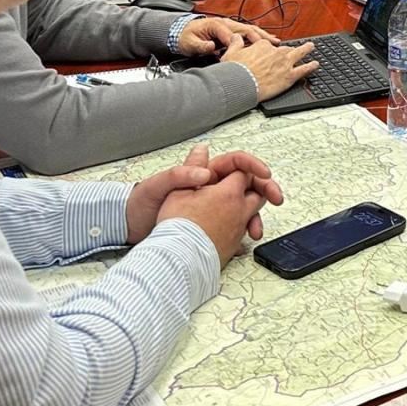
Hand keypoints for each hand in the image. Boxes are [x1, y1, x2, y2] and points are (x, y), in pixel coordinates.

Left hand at [126, 144, 284, 246]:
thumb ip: (181, 175)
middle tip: (276, 199)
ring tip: (255, 230)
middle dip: (265, 190)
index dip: (254, 166)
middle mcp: (210, 188)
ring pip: (244, 207)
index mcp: (203, 173)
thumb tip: (205, 172)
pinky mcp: (210, 225)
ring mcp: (212, 207)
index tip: (266, 174)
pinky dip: (243, 232)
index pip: (236, 163)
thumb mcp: (158, 186)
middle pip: (248, 184)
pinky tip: (243, 241)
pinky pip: (234, 226)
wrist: (130, 228)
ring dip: (255, 216)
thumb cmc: (141, 203)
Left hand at [176, 17, 278, 55]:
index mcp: (216, 25)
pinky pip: (246, 32)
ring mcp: (229, 26)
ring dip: (262, 35)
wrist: (181, 32)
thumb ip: (200, 45)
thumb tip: (211, 46)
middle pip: (246, 29)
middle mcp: (225, 24)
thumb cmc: (186, 37)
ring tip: (275, 42)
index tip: (251, 52)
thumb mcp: (189, 43)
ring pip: (249, 29)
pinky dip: (258, 36)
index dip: (241, 43)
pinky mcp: (231, 31)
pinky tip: (266, 41)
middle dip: (260, 36)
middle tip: (273, 44)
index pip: (232, 34)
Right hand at [219, 33, 317, 99]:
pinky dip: (311, 66)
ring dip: (306, 49)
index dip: (269, 50)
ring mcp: (284, 64)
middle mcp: (276, 52)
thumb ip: (235, 43)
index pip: (268, 45)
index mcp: (262, 46)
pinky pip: (304, 69)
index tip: (269, 52)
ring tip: (311, 47)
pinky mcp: (289, 76)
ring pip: (298, 53)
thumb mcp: (231, 53)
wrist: (241, 83)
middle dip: (289, 49)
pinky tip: (315, 64)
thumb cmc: (235, 70)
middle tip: (293, 49)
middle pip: (285, 49)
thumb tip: (235, 37)